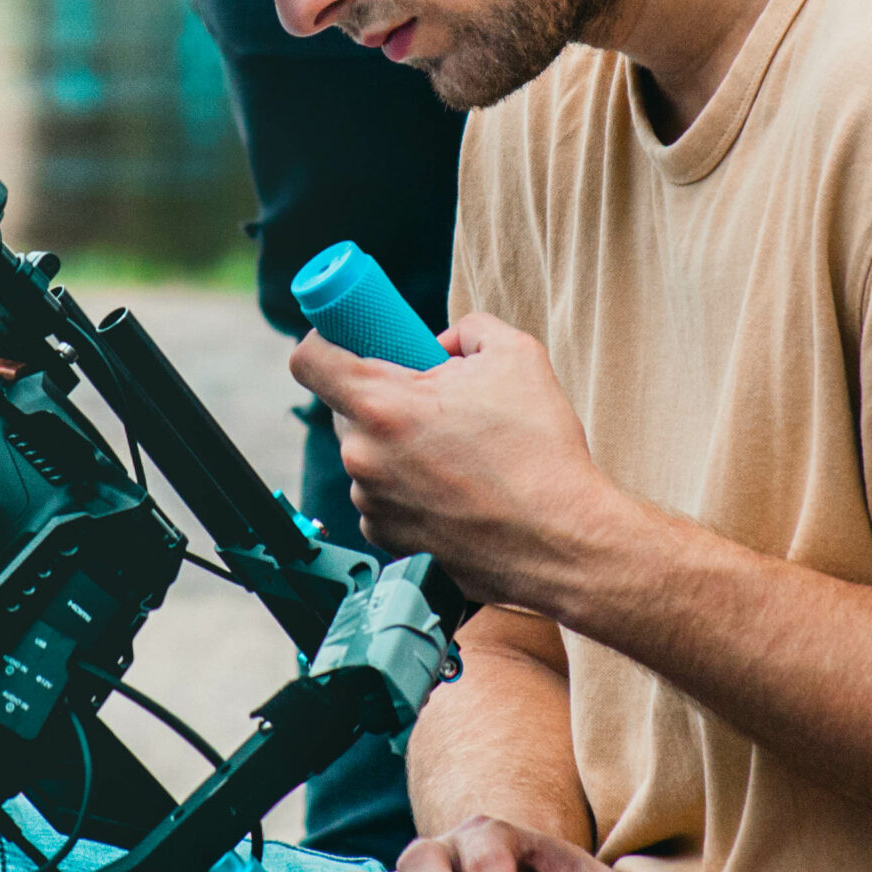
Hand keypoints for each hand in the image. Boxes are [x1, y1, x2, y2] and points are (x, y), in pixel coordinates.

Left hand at [287, 312, 624, 607]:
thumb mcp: (515, 355)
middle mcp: (363, 456)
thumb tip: (442, 342)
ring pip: (367, 453)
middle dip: (382, 394)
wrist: (561, 543)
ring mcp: (371, 502)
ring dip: (397, 445)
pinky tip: (454, 489)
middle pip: (344, 406)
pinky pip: (381, 496)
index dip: (326, 339)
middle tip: (432, 398)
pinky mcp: (386, 538)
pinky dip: (407, 487)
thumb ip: (468, 329)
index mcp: (382, 405)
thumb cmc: (539, 452)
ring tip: (456, 452)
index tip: (350, 339)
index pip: (309, 359)